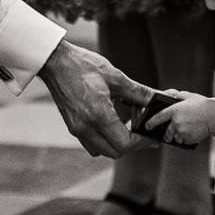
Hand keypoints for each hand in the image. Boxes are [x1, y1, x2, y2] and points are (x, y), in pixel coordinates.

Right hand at [38, 40, 154, 158]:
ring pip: (102, 150)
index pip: (124, 144)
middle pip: (115, 152)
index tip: (151, 134)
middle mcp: (85, 127)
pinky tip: (111, 120)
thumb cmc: (84, 66)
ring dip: (117, 143)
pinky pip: (92, 143)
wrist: (55, 62)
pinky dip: (104, 138)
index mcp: (98, 116)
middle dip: (132, 144)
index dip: (141, 142)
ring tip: (127, 124)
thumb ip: (139, 93)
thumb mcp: (116, 77)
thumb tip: (158, 100)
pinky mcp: (72, 126)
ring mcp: (76, 129)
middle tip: (142, 129)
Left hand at [145, 93, 214, 147]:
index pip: (158, 118)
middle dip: (167, 135)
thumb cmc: (202, 105)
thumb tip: (170, 95)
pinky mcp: (188, 139)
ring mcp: (182, 132)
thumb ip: (178, 96)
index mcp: (174, 110)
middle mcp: (176, 122)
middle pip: (166, 132)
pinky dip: (186, 139)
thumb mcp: (189, 96)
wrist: (214, 116)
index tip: (147, 126)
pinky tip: (192, 132)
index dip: (151, 122)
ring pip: (175, 138)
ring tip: (187, 130)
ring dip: (178, 136)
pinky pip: (184, 141)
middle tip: (169, 134)